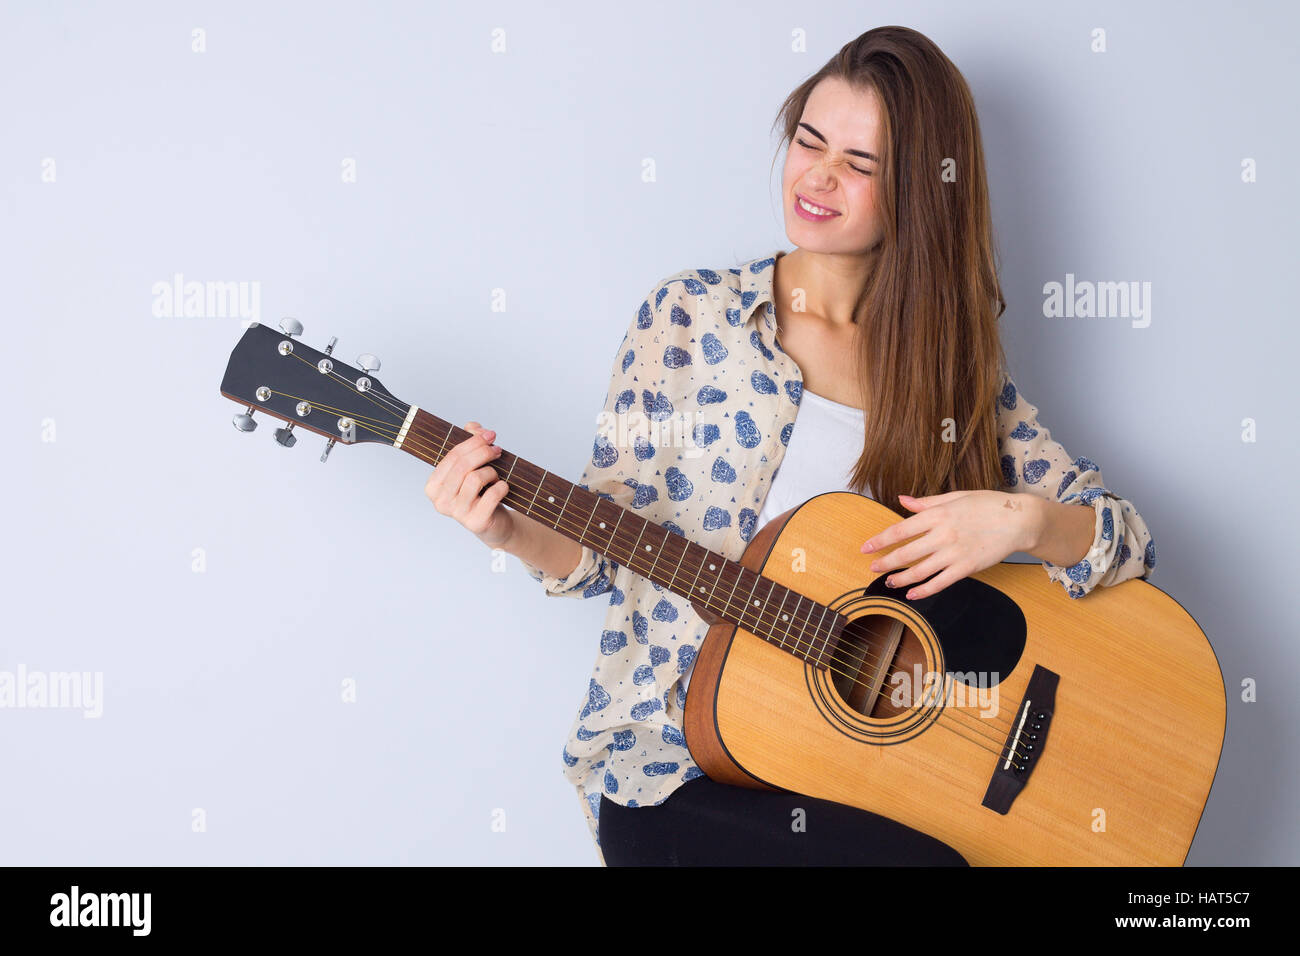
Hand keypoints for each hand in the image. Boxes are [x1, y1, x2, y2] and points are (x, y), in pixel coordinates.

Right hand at [424, 420, 517, 549]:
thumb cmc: (481, 494)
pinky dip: (501, 487)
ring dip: (491, 472)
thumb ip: (470, 444)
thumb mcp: (473, 468)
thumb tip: (472, 426)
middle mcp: (440, 501)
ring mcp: (457, 514)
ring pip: (476, 478)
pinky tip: (502, 487)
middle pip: (463, 465)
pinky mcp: (475, 522)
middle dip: (484, 452)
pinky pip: (491, 495)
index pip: (452, 456)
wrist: (495, 525)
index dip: (473, 442)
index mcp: (433, 486)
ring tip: (495, 477)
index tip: (490, 435)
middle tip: (498, 449)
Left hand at [859, 491, 1040, 599]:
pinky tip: (912, 594)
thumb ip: (926, 502)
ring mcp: (954, 553)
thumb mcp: (955, 497)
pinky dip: (924, 590)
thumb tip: (902, 499)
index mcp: (938, 514)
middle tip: (873, 567)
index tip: (866, 548)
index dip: (880, 540)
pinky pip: (940, 582)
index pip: (900, 530)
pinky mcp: (967, 568)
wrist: (1019, 520)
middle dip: (885, 562)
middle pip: (906, 553)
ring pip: (920, 571)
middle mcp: (942, 534)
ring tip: (889, 582)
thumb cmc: (987, 505)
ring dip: (901, 579)